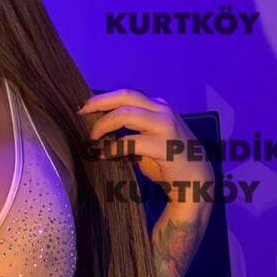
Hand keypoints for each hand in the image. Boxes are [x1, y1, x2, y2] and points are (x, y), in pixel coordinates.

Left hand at [77, 87, 213, 211]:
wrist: (196, 181)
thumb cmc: (168, 161)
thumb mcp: (149, 138)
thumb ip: (130, 129)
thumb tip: (100, 125)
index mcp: (158, 106)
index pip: (126, 94)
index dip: (102, 98)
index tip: (83, 107)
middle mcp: (162, 110)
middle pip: (125, 96)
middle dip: (98, 103)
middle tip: (80, 112)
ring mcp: (165, 126)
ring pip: (125, 114)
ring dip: (103, 125)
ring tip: (92, 137)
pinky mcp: (164, 145)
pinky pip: (130, 141)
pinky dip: (113, 148)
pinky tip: (106, 155)